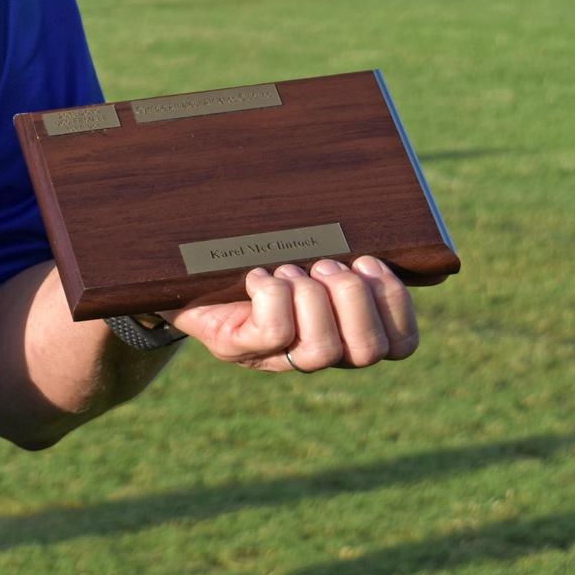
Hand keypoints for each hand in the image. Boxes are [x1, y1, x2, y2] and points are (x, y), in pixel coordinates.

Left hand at [168, 257, 419, 373]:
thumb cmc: (248, 248)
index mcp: (344, 328)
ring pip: (323, 349)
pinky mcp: (236, 348)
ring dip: (311, 298)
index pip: (401, 346)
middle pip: (369, 351)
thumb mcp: (300, 240)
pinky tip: (255, 276)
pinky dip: (272, 297)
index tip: (369, 261)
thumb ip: (340, 236)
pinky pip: (274, 334)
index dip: (397, 305)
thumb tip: (388, 217)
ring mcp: (274, 357)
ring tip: (287, 269)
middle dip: (353, 297)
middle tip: (322, 263)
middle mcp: (314, 352)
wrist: (172, 268)